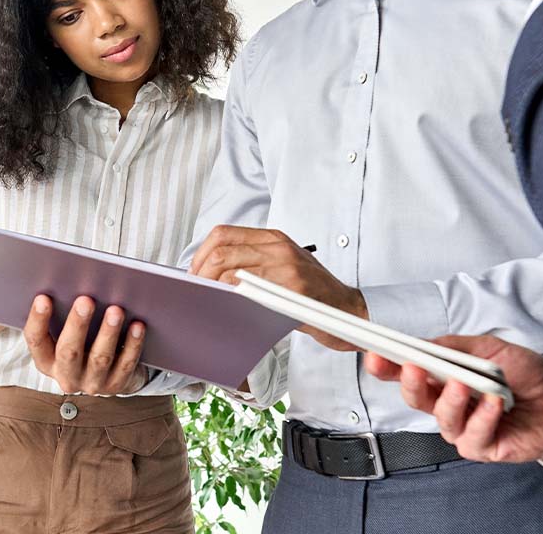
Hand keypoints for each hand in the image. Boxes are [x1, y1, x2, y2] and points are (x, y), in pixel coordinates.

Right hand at [23, 295, 147, 394]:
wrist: (109, 377)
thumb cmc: (84, 342)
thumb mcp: (68, 332)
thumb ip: (64, 314)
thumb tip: (70, 281)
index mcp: (47, 360)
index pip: (36, 341)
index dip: (38, 320)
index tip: (43, 298)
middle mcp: (67, 376)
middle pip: (68, 351)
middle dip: (77, 324)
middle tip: (85, 300)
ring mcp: (92, 383)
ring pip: (100, 358)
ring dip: (108, 332)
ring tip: (116, 310)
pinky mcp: (117, 385)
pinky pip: (126, 363)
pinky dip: (132, 343)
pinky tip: (137, 325)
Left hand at [189, 226, 365, 350]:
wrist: (348, 309)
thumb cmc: (312, 292)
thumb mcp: (284, 266)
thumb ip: (254, 262)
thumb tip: (212, 273)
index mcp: (273, 238)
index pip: (223, 234)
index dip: (201, 253)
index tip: (194, 273)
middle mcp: (278, 246)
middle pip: (221, 251)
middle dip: (200, 273)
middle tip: (196, 291)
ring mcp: (286, 265)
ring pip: (230, 270)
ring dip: (212, 288)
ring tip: (208, 301)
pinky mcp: (293, 287)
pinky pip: (251, 291)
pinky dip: (232, 300)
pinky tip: (228, 310)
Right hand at [364, 335, 542, 461]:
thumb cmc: (523, 373)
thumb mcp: (486, 348)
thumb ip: (452, 346)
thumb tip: (423, 344)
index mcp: (442, 378)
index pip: (407, 373)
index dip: (387, 367)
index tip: (375, 355)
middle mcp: (448, 404)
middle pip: (415, 398)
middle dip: (410, 383)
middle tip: (413, 368)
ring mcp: (464, 428)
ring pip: (442, 419)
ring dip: (451, 400)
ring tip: (465, 385)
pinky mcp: (483, 447)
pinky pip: (472, 436)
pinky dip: (483, 418)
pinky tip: (495, 404)